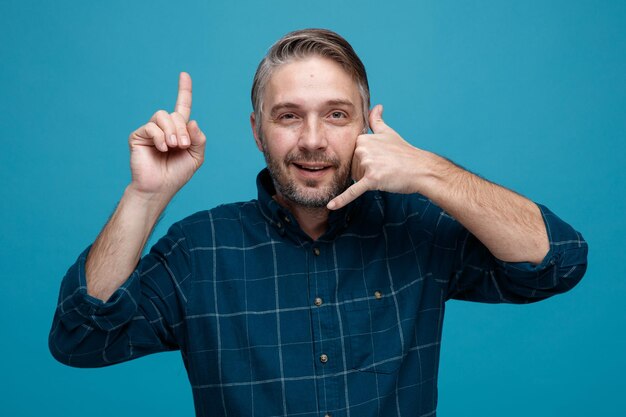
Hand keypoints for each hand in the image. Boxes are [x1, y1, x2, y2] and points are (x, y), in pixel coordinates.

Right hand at [127, 72, 205, 197]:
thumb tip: (192, 121)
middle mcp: (164, 128)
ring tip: (173, 146)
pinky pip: (151, 126)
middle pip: (175, 114)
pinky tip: (162, 148)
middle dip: (182, 129)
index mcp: (179, 130)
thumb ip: (199, 139)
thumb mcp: (196, 156)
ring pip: (163, 115)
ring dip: (172, 130)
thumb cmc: (177, 174)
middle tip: (182, 145)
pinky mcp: (138, 136)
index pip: (182, 106)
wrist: (160, 188)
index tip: (184, 74)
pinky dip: (160, 136)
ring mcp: (150, 131)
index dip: (184, 90)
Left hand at [327, 104, 423, 209]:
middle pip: (352, 168)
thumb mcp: (389, 133)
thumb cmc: (405, 153)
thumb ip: (377, 121)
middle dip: (366, 171)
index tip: (378, 159)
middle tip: (385, 167)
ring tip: (386, 174)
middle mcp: (362, 150)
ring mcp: (367, 164)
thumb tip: (377, 106)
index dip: (364, 161)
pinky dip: (342, 200)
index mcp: (362, 139)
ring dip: (368, 180)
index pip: (352, 156)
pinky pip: (353, 191)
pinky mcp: (371, 180)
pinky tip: (331, 206)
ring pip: (356, 178)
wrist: (421, 169)